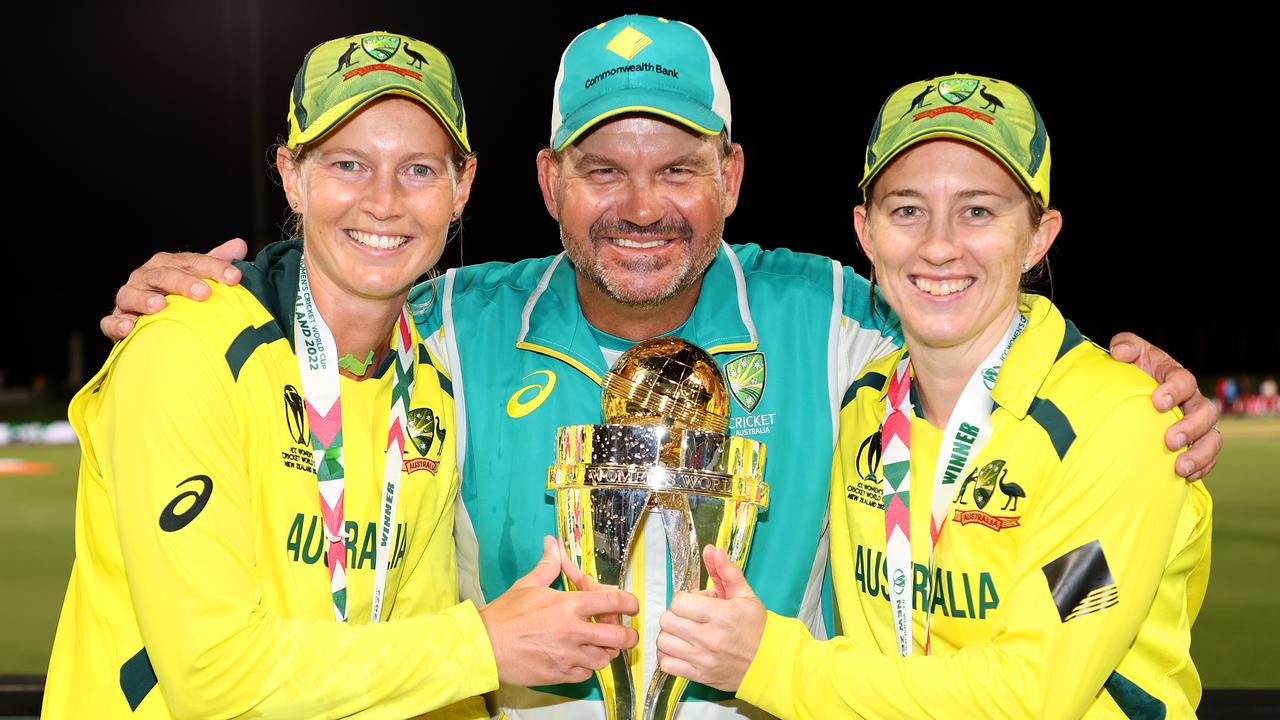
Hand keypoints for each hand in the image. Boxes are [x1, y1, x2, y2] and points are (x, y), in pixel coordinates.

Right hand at [101, 238, 248, 340]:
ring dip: (144, 300)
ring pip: (131, 294)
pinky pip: (110, 321)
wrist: (150, 314)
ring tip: (160, 306)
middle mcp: (146, 276)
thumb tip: (239, 245)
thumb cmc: (179, 293)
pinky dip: (117, 324)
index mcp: (168, 264)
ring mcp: (129, 297)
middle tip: (204, 293)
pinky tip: (130, 328)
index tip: (235, 277)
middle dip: (183, 282)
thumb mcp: (198, 276)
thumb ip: (216, 262)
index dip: (214, 267)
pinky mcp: (117, 320)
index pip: (192, 262)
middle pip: (163, 275)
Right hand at [480, 536, 638, 686]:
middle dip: (628, 634)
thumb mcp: (528, 585)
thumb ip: (548, 565)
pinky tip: (580, 657)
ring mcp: (569, 656)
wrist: (483, 647)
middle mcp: (574, 632)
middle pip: (619, 637)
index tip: (631, 605)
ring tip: (599, 643)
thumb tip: (552, 543)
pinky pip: (587, 674)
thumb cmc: (504, 616)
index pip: (613, 602)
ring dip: (607, 651)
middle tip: (624, 631)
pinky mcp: (561, 675)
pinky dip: (588, 666)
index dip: (629, 603)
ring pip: (606, 658)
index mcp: (569, 606)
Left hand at [656, 545, 763, 691]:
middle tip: (688, 617)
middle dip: (675, 614)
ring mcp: (703, 659)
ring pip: (664, 641)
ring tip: (683, 633)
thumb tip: (712, 550)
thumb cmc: (757, 628)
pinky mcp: (699, 676)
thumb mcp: (745, 596)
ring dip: (670, 634)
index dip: (683, 599)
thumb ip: (726, 572)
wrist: (770, 663)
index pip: (680, 602)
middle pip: (668, 620)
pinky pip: (667, 665)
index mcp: (722, 615)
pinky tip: (680, 649)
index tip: (693, 603)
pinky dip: (668, 655)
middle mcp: (710, 638)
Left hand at [1110, 332, 1220, 480]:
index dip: (1174, 391)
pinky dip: (1202, 468)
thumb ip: (1125, 346)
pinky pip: (1209, 458)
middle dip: (1190, 427)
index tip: (1157, 402)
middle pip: (1206, 412)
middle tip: (1169, 441)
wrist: (1132, 397)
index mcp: (1176, 378)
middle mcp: (1192, 401)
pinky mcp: (1195, 444)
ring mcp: (1197, 424)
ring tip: (1179, 468)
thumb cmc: (1132, 373)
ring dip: (1199, 454)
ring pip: (1213, 438)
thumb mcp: (1127, 354)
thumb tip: (1119, 353)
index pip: (1184, 381)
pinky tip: (1186, 477)